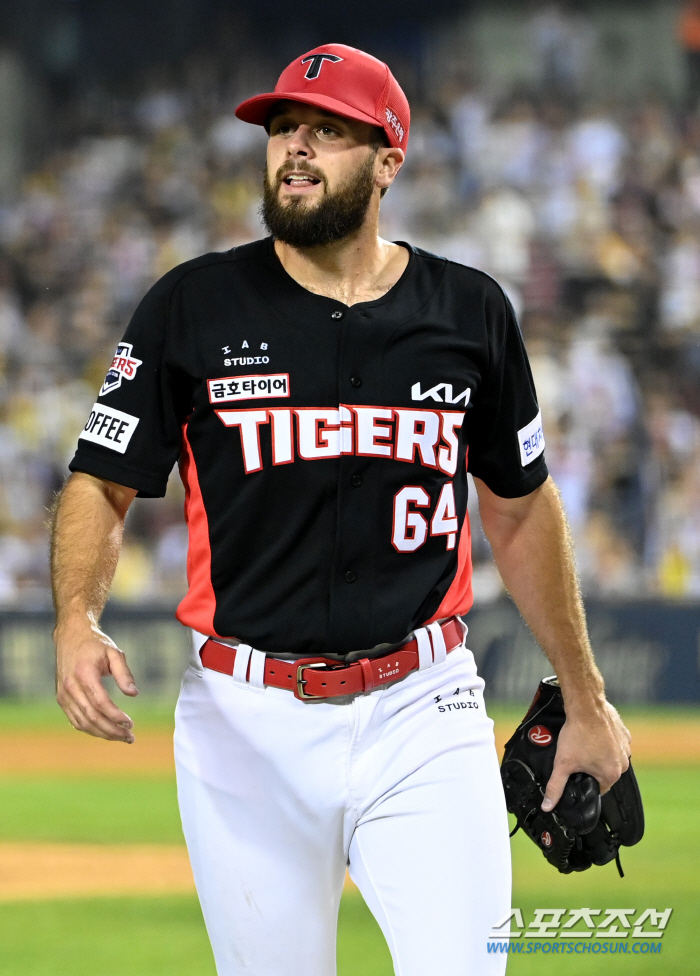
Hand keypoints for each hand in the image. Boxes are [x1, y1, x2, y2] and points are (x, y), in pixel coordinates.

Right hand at [55, 623, 138, 742]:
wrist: (70, 637)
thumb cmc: (95, 645)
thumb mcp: (114, 653)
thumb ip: (124, 673)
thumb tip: (134, 694)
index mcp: (84, 674)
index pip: (100, 702)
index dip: (115, 716)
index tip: (131, 723)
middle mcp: (70, 687)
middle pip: (91, 717)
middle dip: (112, 730)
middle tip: (130, 737)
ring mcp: (63, 695)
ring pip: (83, 723)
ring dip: (103, 734)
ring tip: (122, 737)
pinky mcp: (61, 699)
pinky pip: (75, 720)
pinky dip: (91, 729)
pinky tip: (106, 731)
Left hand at [541, 701, 630, 810]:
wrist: (586, 706)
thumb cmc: (577, 734)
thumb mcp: (562, 763)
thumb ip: (555, 787)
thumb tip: (548, 806)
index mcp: (611, 775)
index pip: (597, 788)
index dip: (584, 781)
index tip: (576, 771)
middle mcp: (623, 763)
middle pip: (605, 773)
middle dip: (592, 767)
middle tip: (578, 756)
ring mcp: (626, 748)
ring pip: (610, 758)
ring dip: (600, 755)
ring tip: (585, 744)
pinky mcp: (625, 734)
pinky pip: (615, 744)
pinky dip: (606, 742)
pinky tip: (594, 736)